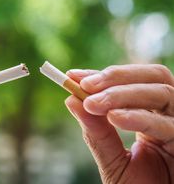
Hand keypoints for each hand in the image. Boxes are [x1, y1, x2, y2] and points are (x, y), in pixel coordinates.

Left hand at [65, 64, 173, 183]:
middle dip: (116, 77)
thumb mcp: (112, 160)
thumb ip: (96, 132)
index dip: (103, 76)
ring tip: (93, 104)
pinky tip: (114, 117)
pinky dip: (139, 117)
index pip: (131, 82)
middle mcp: (170, 116)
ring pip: (162, 93)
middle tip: (84, 85)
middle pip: (153, 76)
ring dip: (122, 93)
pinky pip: (168, 124)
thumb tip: (72, 101)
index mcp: (153, 116)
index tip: (74, 76)